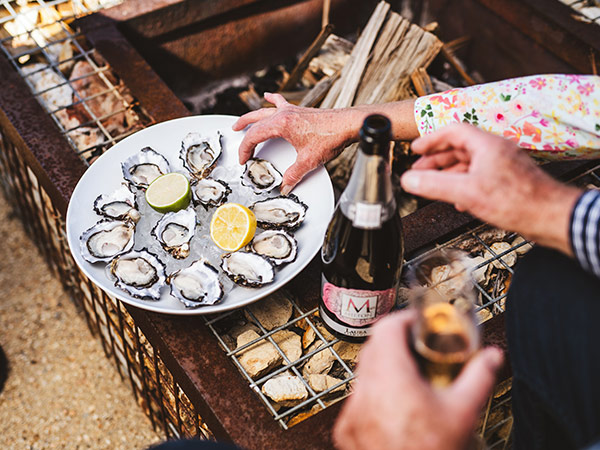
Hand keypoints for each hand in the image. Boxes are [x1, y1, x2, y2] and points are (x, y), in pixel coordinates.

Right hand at [232, 93, 354, 194]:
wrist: (348, 124)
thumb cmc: (331, 136)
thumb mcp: (309, 160)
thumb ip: (294, 175)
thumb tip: (285, 185)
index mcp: (282, 124)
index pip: (254, 135)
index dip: (245, 148)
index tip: (244, 159)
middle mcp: (284, 114)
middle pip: (256, 119)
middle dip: (243, 126)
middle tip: (234, 132)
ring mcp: (292, 110)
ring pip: (265, 110)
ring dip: (253, 115)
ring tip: (244, 119)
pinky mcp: (300, 111)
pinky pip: (281, 102)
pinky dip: (272, 100)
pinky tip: (268, 96)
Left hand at [333, 311, 502, 449]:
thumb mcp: (462, 413)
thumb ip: (478, 377)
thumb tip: (492, 357)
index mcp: (390, 378)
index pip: (386, 328)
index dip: (403, 319)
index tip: (418, 323)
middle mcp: (365, 391)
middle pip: (373, 348)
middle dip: (395, 342)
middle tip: (418, 349)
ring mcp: (352, 412)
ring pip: (363, 374)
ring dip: (383, 369)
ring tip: (410, 381)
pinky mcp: (346, 429)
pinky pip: (357, 400)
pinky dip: (374, 396)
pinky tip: (396, 409)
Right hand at [400, 124, 581, 255]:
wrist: (549, 216)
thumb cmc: (517, 201)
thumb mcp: (466, 192)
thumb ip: (434, 185)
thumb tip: (408, 179)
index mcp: (486, 145)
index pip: (452, 131)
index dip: (431, 139)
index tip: (415, 149)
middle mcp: (495, 151)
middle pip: (459, 147)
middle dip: (436, 159)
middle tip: (419, 170)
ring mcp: (503, 166)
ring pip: (469, 163)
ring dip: (449, 173)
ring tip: (433, 185)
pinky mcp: (508, 181)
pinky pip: (479, 176)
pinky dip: (464, 184)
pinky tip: (458, 200)